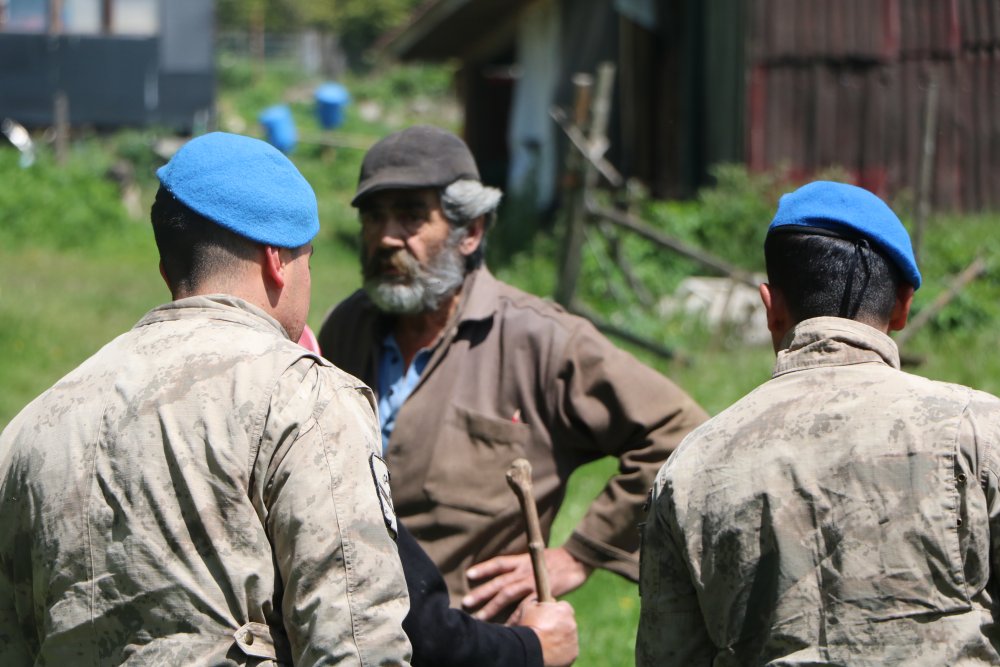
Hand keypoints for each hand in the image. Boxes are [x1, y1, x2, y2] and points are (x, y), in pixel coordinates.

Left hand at [463, 547, 592, 619]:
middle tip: (466, 602)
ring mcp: (533, 581)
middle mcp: (524, 569)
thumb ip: (524, 565)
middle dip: (482, 592)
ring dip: (492, 606)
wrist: (579, 560)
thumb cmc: (558, 559)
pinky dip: (516, 617)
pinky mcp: (543, 592)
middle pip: (499, 581)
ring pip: (508, 594)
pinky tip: (508, 626)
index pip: (499, 563)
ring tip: (480, 617)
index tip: (468, 574)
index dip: (484, 568)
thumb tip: (511, 574)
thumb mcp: (538, 556)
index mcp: (523, 560)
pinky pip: (526, 607)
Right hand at [507, 599, 577, 666]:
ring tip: (546, 641)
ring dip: (560, 637)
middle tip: (546, 630)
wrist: (531, 649)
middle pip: (567, 622)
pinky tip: (550, 650)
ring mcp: (574, 639)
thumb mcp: (529, 607)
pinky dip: (561, 650)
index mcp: (564, 610)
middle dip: (559, 625)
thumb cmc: (529, 626)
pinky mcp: (573, 653)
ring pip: (568, 636)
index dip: (555, 611)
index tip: (548, 616)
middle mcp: (572, 623)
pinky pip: (568, 649)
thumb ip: (538, 601)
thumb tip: (540, 600)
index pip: (563, 607)